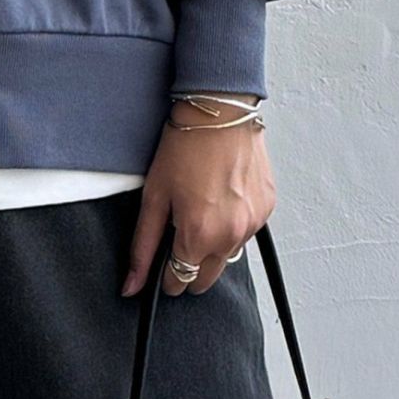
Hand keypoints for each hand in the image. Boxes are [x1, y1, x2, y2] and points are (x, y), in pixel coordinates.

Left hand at [121, 93, 273, 297]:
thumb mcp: (154, 196)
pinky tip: (220, 201)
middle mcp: (231, 235)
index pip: (179, 281)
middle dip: (189, 268)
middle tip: (178, 240)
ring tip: (200, 211)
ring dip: (212, 246)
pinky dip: (233, 226)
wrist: (220, 112)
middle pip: (206, 278)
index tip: (161, 268)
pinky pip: (247, 232)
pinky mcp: (267, 208)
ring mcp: (253, 223)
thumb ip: (142, 247)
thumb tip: (131, 286)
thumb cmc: (184, 147)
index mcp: (199, 235)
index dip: (166, 276)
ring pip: (228, 256)